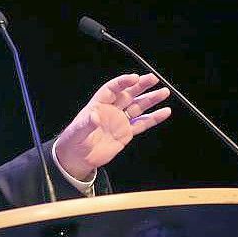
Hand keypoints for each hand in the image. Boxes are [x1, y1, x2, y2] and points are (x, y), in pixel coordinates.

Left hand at [55, 73, 171, 180]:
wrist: (78, 158)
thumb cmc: (73, 142)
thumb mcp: (77, 133)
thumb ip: (86, 124)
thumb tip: (94, 117)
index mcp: (98, 105)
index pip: (112, 89)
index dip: (122, 82)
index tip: (134, 77)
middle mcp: (110, 110)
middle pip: (127, 94)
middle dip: (140, 86)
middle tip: (153, 79)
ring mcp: (119, 121)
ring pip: (137, 107)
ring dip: (150, 99)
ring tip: (163, 92)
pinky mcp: (126, 132)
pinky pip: (142, 123)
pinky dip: (153, 118)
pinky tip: (164, 112)